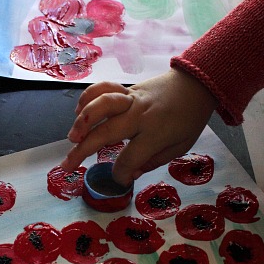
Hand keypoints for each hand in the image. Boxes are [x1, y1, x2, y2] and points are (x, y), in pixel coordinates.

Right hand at [60, 68, 217, 185]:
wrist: (196, 84)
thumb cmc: (189, 119)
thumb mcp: (179, 147)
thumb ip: (153, 161)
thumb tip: (129, 172)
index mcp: (156, 133)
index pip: (130, 158)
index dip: (121, 173)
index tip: (119, 179)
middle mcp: (140, 115)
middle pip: (106, 132)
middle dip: (84, 150)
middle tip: (67, 165)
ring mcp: (131, 99)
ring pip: (101, 105)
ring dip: (83, 120)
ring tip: (72, 137)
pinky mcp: (126, 89)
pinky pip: (103, 88)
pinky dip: (88, 97)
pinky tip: (78, 111)